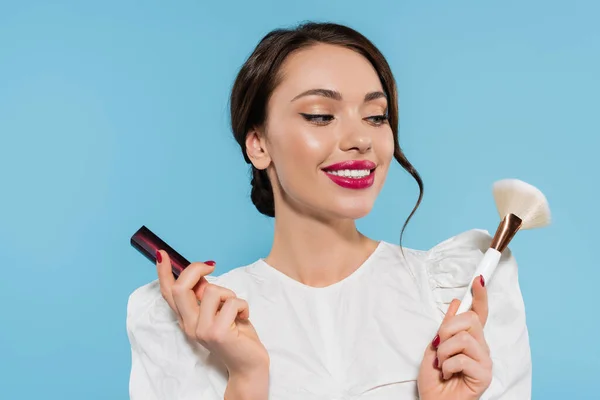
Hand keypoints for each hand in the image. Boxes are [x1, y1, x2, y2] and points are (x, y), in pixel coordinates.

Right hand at [156, 250, 268, 398]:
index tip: (162, 254)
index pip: (169, 294)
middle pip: (181, 288)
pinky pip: (232, 302)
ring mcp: (201, 330)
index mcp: (187, 319)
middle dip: (196, 269)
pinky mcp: (217, 333)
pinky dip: (243, 306)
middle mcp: (189, 325)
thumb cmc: (237, 335)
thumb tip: (200, 275)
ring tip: (236, 310)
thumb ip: (206, 297)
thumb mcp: (218, 312)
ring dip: (229, 294)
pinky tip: (244, 318)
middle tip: (211, 267)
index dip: (164, 273)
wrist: (249, 365)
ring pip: (211, 291)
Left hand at [417, 275, 491, 399]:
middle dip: (447, 329)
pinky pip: (463, 358)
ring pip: (464, 338)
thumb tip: (456, 303)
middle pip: (471, 320)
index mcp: (470, 339)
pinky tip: (447, 374)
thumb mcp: (435, 346)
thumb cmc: (434, 379)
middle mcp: (481, 347)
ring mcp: (485, 361)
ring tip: (442, 364)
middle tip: (440, 346)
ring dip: (444, 351)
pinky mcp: (484, 375)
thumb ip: (446, 326)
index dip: (480, 295)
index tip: (478, 279)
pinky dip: (447, 365)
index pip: (479, 313)